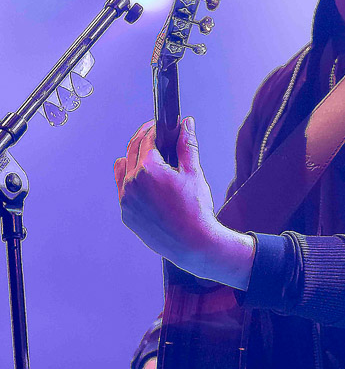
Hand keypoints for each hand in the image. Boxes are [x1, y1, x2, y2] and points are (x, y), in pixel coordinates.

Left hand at [114, 118, 254, 287]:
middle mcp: (132, 183)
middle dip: (143, 140)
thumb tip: (186, 124)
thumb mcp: (194, 173)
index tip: (160, 126)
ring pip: (124, 171)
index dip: (154, 129)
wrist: (193, 244)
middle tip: (154, 136)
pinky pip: (124, 191)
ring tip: (149, 159)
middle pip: (131, 151)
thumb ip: (187, 145)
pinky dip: (132, 183)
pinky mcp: (127, 214)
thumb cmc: (196, 210)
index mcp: (148, 169)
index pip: (146, 139)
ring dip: (133, 160)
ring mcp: (127, 200)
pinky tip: (146, 184)